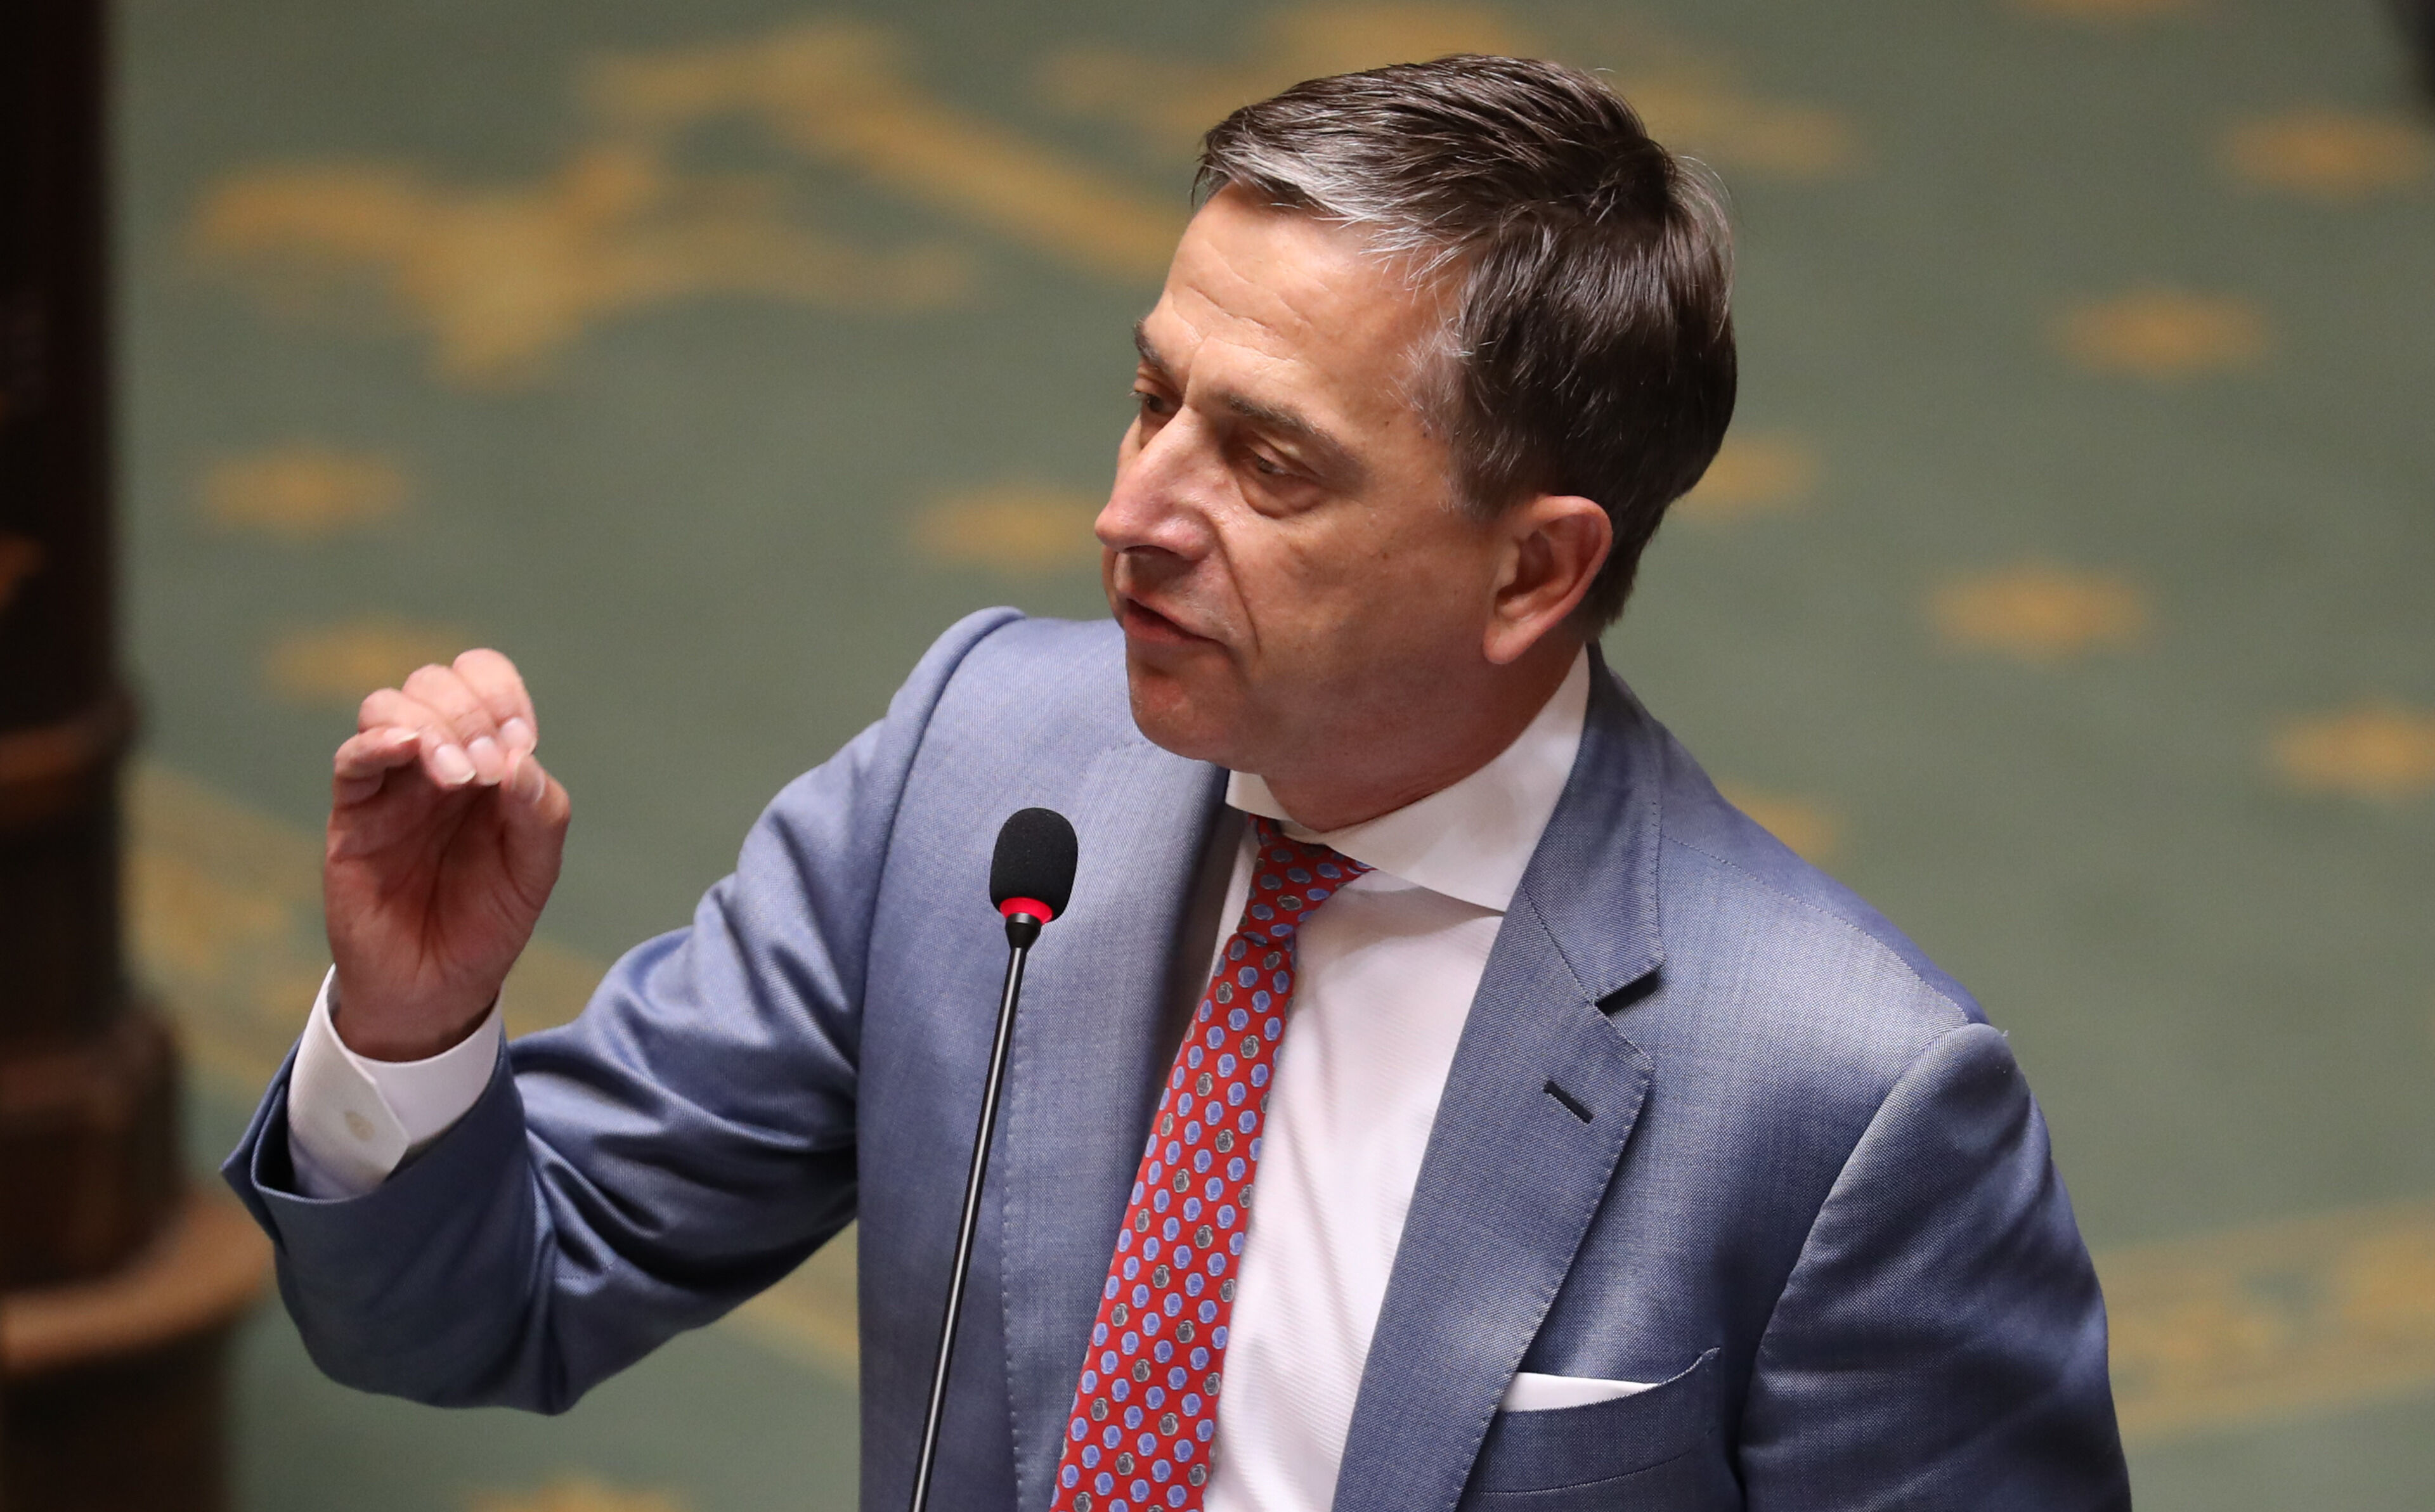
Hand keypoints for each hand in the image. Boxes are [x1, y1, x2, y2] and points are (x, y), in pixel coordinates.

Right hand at [323, 650, 570, 1059]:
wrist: (438, 988)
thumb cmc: (487, 922)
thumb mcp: (535, 870)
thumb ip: (540, 810)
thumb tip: (518, 758)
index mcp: (486, 758)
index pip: (483, 679)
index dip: (501, 692)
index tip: (520, 739)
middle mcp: (435, 760)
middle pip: (435, 682)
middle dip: (469, 711)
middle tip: (489, 770)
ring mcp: (391, 785)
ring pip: (389, 706)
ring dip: (431, 725)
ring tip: (459, 778)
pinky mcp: (353, 816)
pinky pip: (354, 758)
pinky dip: (380, 741)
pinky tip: (409, 751)